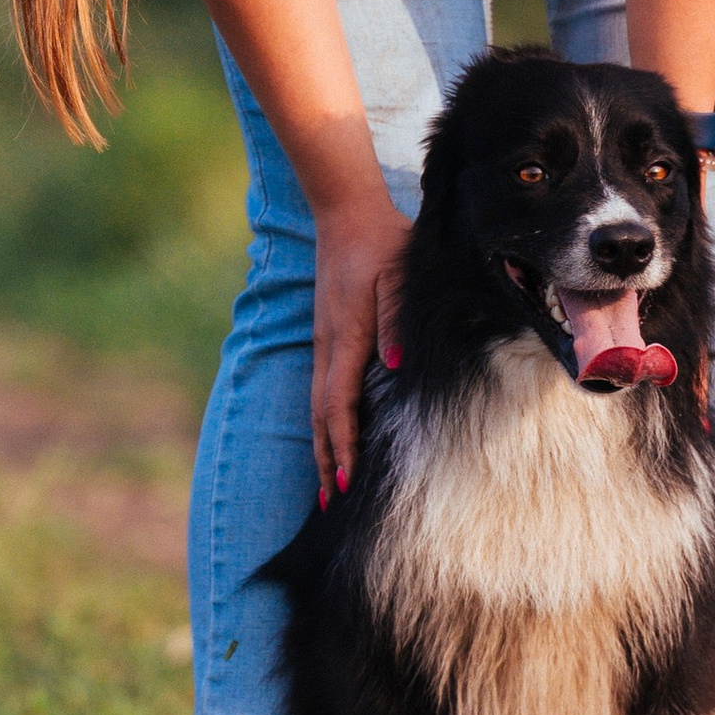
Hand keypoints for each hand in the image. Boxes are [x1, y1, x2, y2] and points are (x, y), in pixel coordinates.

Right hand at [311, 181, 408, 497]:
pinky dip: (324, 420)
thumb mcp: (397, 277)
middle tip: (331, 502)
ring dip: (321, 445)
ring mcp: (324, 340)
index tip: (345, 480)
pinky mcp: (327, 334)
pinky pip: (322, 387)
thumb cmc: (382, 243)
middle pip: (321, 415)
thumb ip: (396, 321)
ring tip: (326, 484)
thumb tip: (392, 368)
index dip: (343, 444)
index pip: (340, 403)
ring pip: (317, 404)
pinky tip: (330, 436)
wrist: (346, 212)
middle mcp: (329, 345)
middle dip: (326, 459)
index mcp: (347, 336)